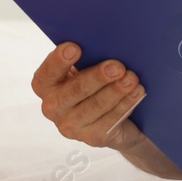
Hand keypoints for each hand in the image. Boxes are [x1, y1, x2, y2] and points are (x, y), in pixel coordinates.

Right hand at [31, 42, 146, 151]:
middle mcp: (53, 107)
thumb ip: (84, 58)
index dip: (59, 60)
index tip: (75, 47)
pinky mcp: (92, 138)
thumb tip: (101, 42)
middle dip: (98, 77)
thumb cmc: (92, 83)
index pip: (47, 73)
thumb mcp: (83, 69)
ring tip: (131, 78)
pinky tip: (136, 92)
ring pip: (96, 105)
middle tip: (117, 67)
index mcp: (45, 86)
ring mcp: (71, 126)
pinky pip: (111, 119)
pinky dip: (125, 104)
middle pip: (75, 90)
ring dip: (116, 91)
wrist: (109, 119)